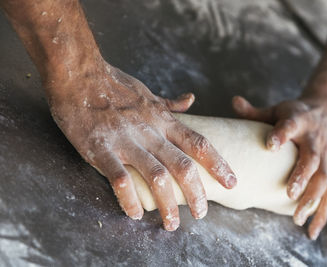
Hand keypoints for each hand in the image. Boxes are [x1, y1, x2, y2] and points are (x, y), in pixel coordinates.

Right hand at [46, 60, 236, 230]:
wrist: (79, 74)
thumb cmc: (114, 84)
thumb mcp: (148, 93)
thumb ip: (170, 103)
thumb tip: (191, 99)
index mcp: (162, 120)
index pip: (198, 143)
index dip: (217, 164)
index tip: (231, 182)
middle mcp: (149, 132)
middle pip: (183, 166)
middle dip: (197, 192)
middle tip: (202, 213)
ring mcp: (126, 141)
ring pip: (156, 176)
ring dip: (168, 203)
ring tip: (172, 224)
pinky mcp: (100, 149)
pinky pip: (119, 178)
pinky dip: (129, 199)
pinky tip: (135, 213)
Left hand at [232, 95, 326, 239]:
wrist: (326, 113)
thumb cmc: (294, 115)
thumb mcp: (276, 109)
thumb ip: (255, 112)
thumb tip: (233, 101)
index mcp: (299, 121)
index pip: (290, 126)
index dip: (281, 135)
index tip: (270, 145)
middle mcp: (314, 140)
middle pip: (312, 159)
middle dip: (301, 176)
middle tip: (288, 193)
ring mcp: (325, 157)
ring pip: (323, 180)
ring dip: (312, 200)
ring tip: (296, 218)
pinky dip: (323, 213)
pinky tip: (311, 230)